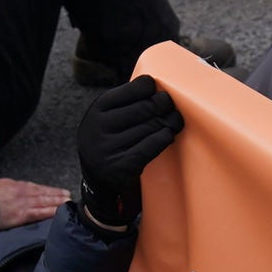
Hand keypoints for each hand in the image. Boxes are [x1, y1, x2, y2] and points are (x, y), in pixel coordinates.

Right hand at [0, 179, 69, 227]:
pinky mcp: (23, 214)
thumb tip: (13, 193)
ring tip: (67, 202)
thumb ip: (8, 189)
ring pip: (44, 201)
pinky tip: (58, 211)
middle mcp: (22, 192)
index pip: (35, 188)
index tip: (55, 191)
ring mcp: (24, 203)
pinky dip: (50, 211)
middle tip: (68, 195)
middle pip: (43, 193)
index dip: (46, 190)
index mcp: (15, 185)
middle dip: (56, 194)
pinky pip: (40, 212)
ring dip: (57, 201)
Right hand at [73, 76, 184, 226]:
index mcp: (98, 108)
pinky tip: (168, 135)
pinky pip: (151, 147)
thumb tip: (158, 87)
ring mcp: (108, 148)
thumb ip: (125, 103)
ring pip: (151, 126)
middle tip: (171, 107)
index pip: (134, 89)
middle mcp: (99, 126)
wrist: (98, 184)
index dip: (151, 87)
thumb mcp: (107, 119)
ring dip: (169, 123)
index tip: (157, 91)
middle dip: (164, 105)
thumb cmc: (110, 143)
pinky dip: (164, 138)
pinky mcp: (120, 166)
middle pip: (146, 107)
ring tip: (174, 122)